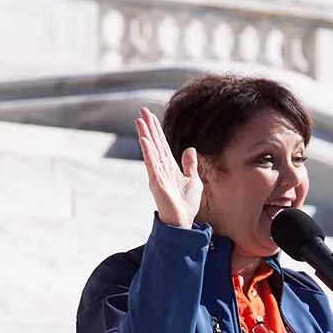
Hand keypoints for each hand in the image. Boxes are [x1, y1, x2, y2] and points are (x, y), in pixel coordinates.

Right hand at [135, 107, 202, 228]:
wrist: (183, 222)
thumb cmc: (186, 205)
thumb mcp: (193, 181)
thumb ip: (190, 165)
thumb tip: (190, 149)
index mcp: (170, 167)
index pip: (162, 144)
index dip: (157, 129)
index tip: (150, 115)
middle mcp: (161, 169)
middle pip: (155, 143)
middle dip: (149, 127)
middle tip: (142, 110)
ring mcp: (158, 175)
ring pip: (151, 151)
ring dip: (145, 135)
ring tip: (139, 120)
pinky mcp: (157, 183)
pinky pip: (152, 165)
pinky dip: (148, 152)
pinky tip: (144, 140)